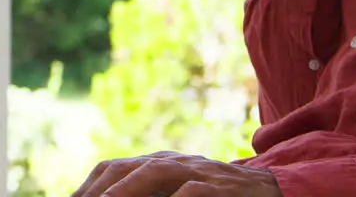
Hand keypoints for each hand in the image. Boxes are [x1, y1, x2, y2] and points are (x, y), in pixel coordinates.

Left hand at [70, 151, 281, 195]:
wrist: (268, 189)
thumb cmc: (215, 195)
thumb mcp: (177, 192)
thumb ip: (148, 195)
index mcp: (157, 163)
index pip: (112, 168)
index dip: (87, 187)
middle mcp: (171, 162)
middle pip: (124, 168)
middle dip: (98, 191)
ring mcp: (195, 171)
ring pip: (153, 174)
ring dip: (126, 192)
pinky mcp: (218, 186)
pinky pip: (192, 191)